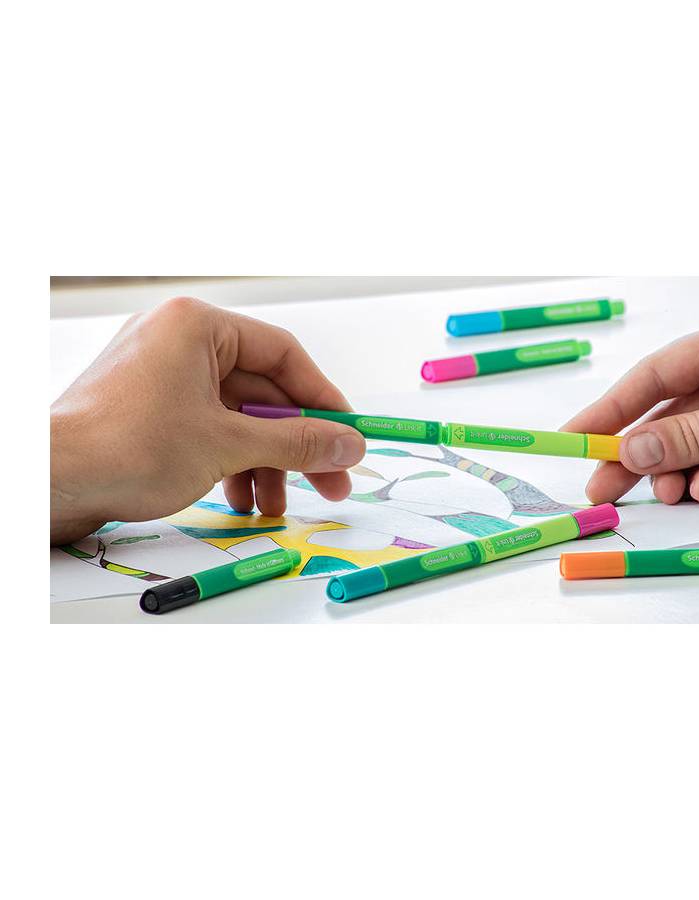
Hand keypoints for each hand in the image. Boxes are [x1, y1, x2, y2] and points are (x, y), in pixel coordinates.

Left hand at [51, 297, 365, 543]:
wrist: (49, 482)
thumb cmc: (127, 447)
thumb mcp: (228, 444)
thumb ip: (297, 441)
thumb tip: (349, 444)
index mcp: (199, 326)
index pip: (284, 354)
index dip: (323, 398)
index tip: (347, 435)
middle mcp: (180, 341)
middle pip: (263, 390)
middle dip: (296, 444)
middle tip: (331, 482)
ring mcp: (162, 375)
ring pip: (237, 416)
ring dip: (264, 462)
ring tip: (278, 505)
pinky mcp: (150, 408)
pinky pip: (208, 428)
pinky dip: (231, 463)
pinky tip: (242, 500)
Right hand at [564, 315, 698, 503]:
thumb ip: (694, 434)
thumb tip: (631, 448)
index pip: (658, 375)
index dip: (612, 405)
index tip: (576, 433)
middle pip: (665, 418)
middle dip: (633, 451)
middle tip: (598, 484)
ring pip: (685, 450)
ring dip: (669, 474)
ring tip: (665, 495)